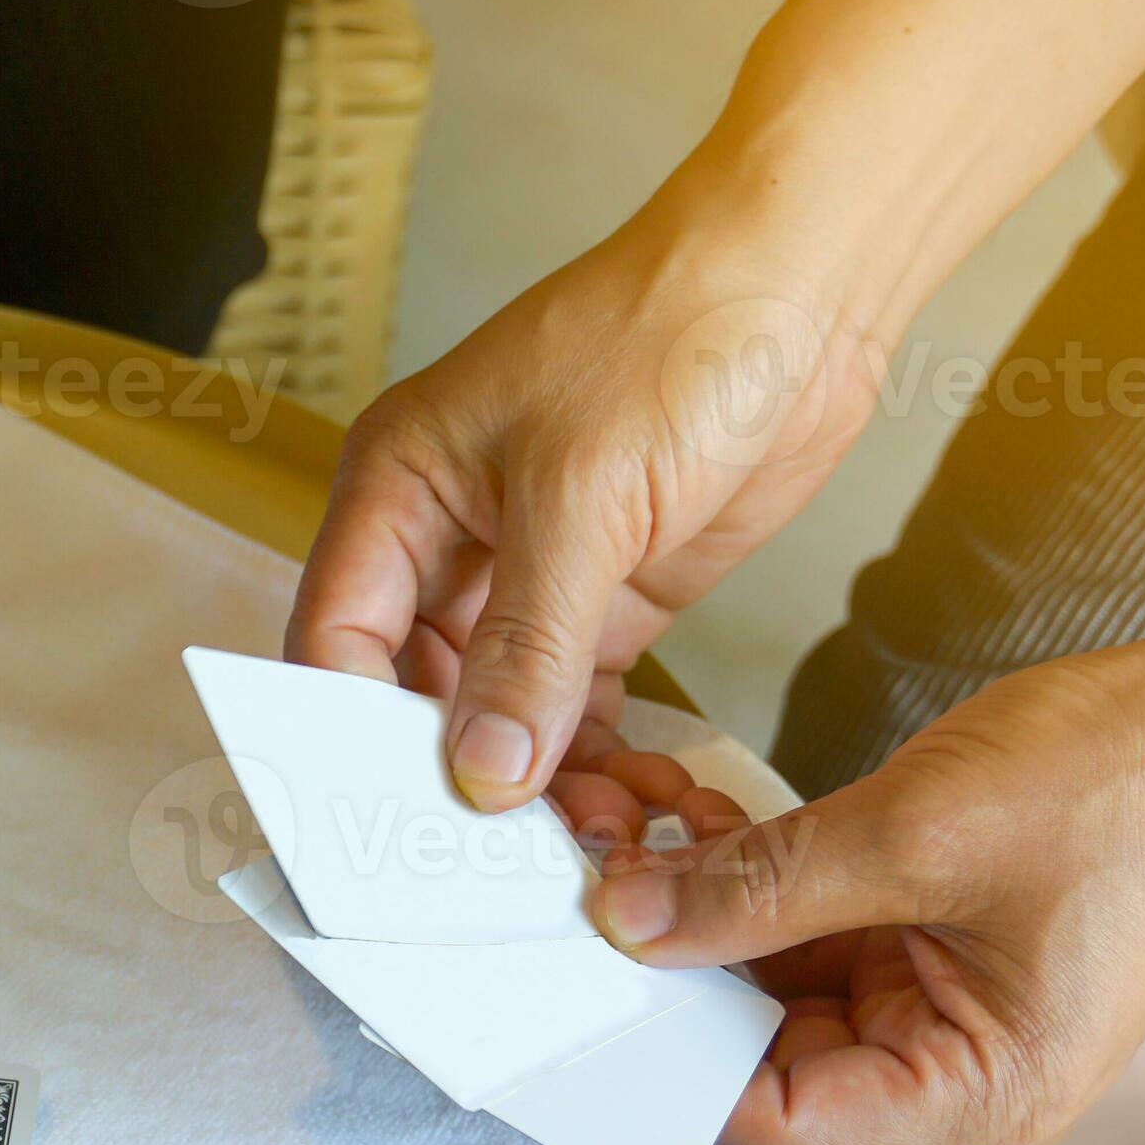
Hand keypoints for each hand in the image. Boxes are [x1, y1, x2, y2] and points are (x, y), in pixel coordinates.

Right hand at [288, 196, 878, 812]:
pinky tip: (624, 806)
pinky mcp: (608, 598)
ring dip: (532, 783)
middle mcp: (444, 540)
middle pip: (408, 694)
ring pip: (495, 713)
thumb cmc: (671, 332)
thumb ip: (527, 647)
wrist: (807, 286)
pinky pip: (572, 705)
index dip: (352, 735)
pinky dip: (592, 762)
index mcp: (395, 491)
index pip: (336, 642)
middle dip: (451, 776)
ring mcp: (527, 575)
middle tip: (496, 858)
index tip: (395, 821)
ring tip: (586, 842)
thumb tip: (481, 775)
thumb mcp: (581, 498)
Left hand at [583, 617, 1144, 1144]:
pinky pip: (799, 920)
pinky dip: (740, 871)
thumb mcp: (918, 833)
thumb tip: (631, 922)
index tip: (590, 990)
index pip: (783, 1123)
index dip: (678, 1062)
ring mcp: (931, 991)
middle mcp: (948, 1058)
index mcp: (976, 1086)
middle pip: (760, 1048)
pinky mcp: (916, 927)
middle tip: (589, 879)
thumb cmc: (1127, 784)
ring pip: (766, 975)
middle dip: (670, 964)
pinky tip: (682, 813)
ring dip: (692, 903)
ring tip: (623, 823)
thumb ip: (764, 886)